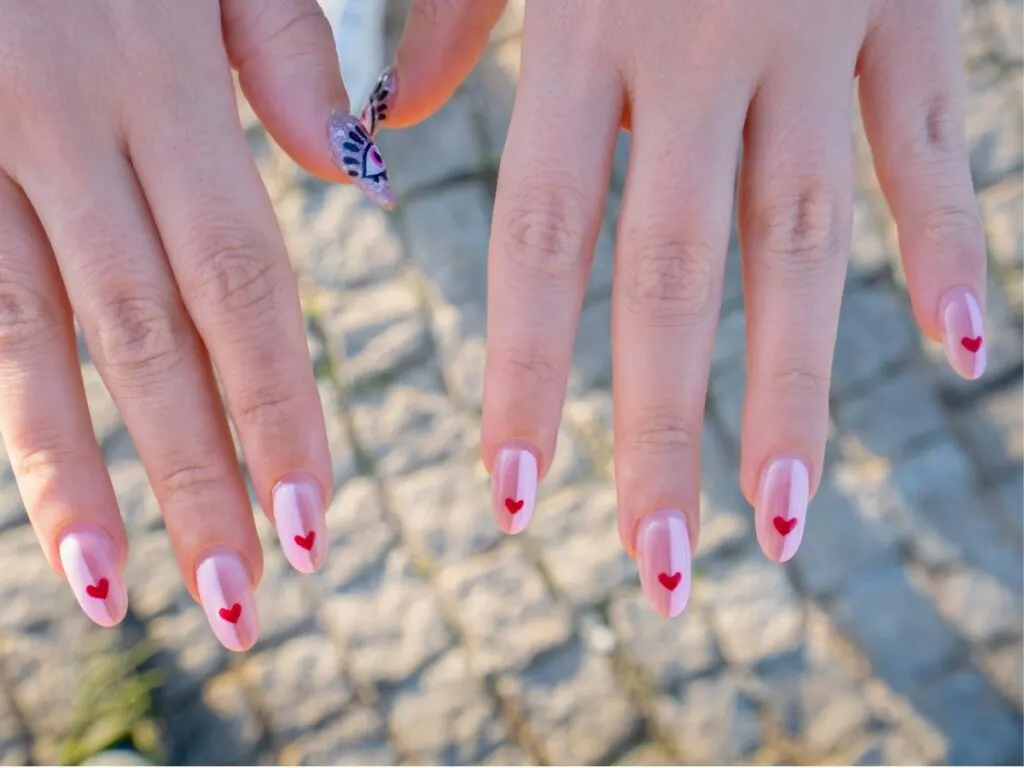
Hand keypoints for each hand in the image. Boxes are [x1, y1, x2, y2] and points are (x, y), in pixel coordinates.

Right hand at [0, 0, 394, 649]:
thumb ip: (282, 49)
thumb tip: (355, 174)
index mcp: (158, 79)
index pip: (241, 284)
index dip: (278, 411)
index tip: (314, 521)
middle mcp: (60, 128)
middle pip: (143, 339)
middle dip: (196, 480)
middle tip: (244, 601)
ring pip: (29, 340)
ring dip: (76, 482)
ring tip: (125, 594)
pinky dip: (4, 403)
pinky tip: (45, 492)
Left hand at [375, 0, 985, 616]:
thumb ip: (449, 19)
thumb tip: (391, 133)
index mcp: (586, 31)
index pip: (543, 243)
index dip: (527, 376)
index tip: (514, 501)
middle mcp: (699, 53)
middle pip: (674, 279)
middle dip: (661, 434)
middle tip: (661, 573)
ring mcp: (817, 36)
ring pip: (801, 246)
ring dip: (794, 394)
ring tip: (780, 526)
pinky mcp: (913, 11)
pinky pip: (932, 145)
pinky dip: (945, 248)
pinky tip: (957, 357)